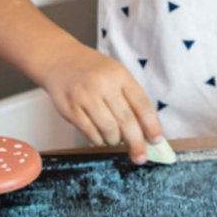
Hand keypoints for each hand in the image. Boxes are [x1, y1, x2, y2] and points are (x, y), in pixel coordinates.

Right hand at [39, 44, 162, 163]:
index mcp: (119, 75)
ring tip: (114, 139)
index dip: (151, 125)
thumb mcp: (115, 74)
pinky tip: (100, 138)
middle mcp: (103, 84)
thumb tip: (145, 130)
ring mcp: (85, 96)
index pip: (141, 103)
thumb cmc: (92, 70)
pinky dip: (98, 140)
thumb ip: (130, 97)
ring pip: (108, 130)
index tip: (157, 140)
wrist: (59, 60)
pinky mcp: (70, 108)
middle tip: (140, 156)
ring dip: (115, 140)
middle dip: (136, 142)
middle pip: (126, 120)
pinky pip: (90, 133)